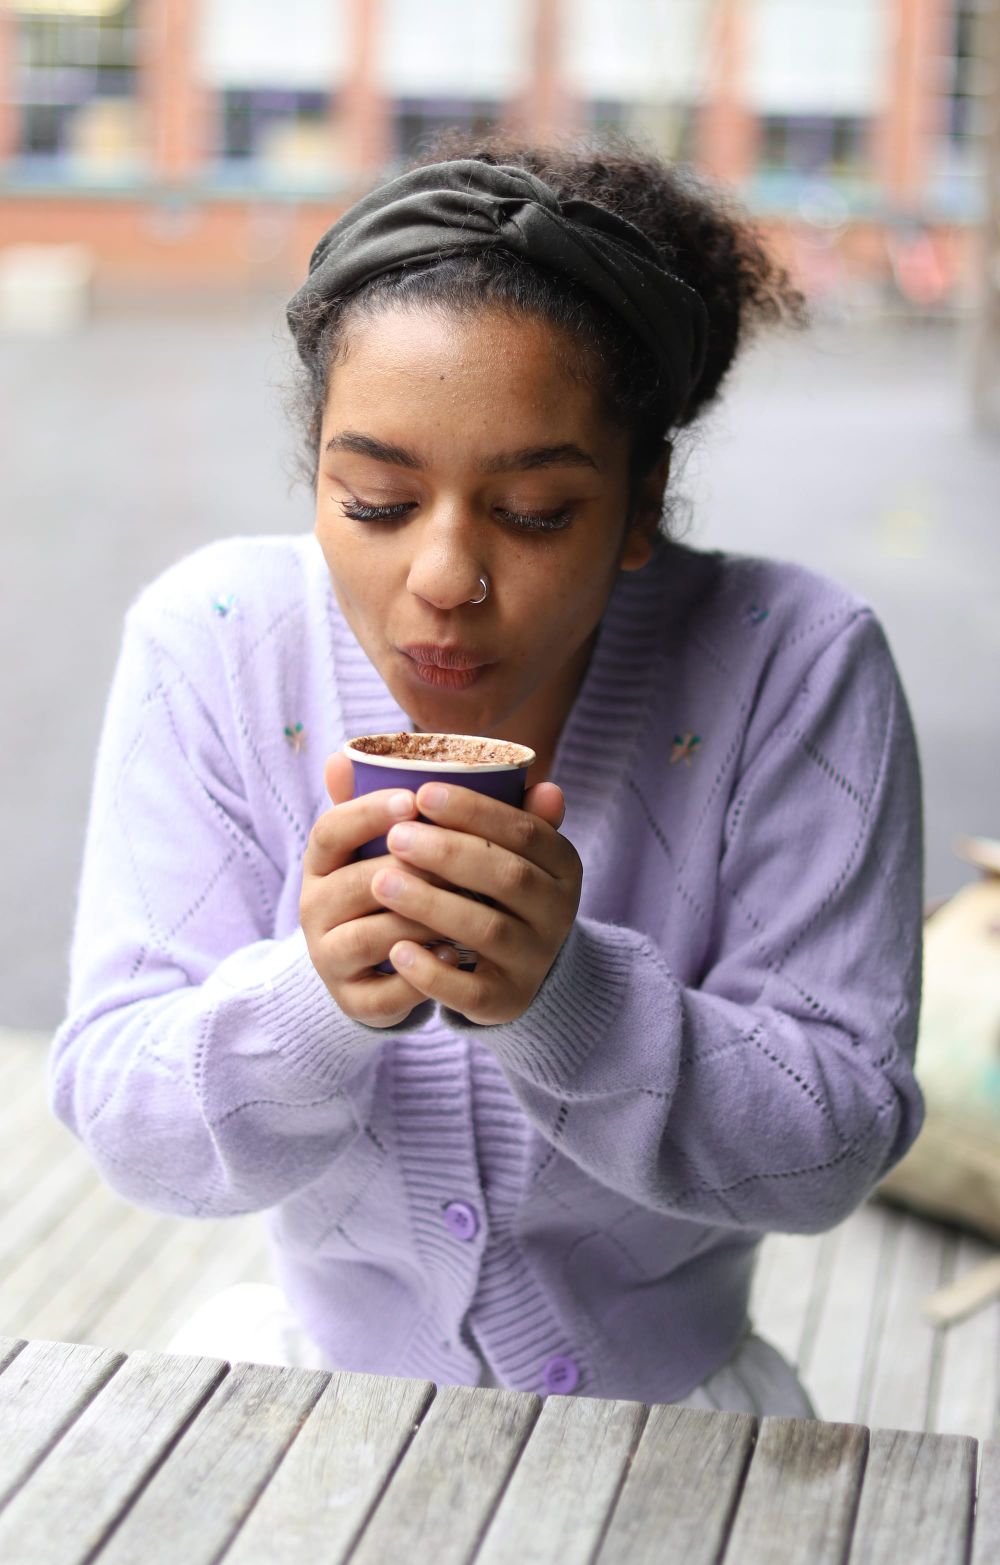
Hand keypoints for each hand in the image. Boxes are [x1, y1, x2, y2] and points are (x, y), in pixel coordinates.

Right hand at [300, 754, 464, 1028]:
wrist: (380, 968)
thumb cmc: (405, 891)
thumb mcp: (416, 849)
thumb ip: (466, 816)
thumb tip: (546, 786)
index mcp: (325, 860)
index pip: (331, 828)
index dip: (368, 813)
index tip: (413, 800)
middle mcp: (315, 906)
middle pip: (358, 883)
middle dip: (416, 871)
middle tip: (463, 864)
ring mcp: (329, 956)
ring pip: (373, 936)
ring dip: (424, 920)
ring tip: (469, 905)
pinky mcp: (352, 999)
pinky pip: (385, 992)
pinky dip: (423, 976)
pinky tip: (455, 956)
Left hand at [369, 777, 581, 1024]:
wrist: (512, 968)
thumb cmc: (483, 887)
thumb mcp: (482, 844)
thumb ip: (426, 805)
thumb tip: (343, 759)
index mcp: (562, 864)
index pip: (526, 830)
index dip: (477, 812)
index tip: (424, 794)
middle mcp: (559, 911)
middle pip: (509, 878)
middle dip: (450, 853)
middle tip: (396, 837)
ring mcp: (535, 959)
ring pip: (488, 931)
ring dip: (433, 905)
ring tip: (382, 883)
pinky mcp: (507, 1001)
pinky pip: (473, 991)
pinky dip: (434, 972)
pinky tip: (397, 951)